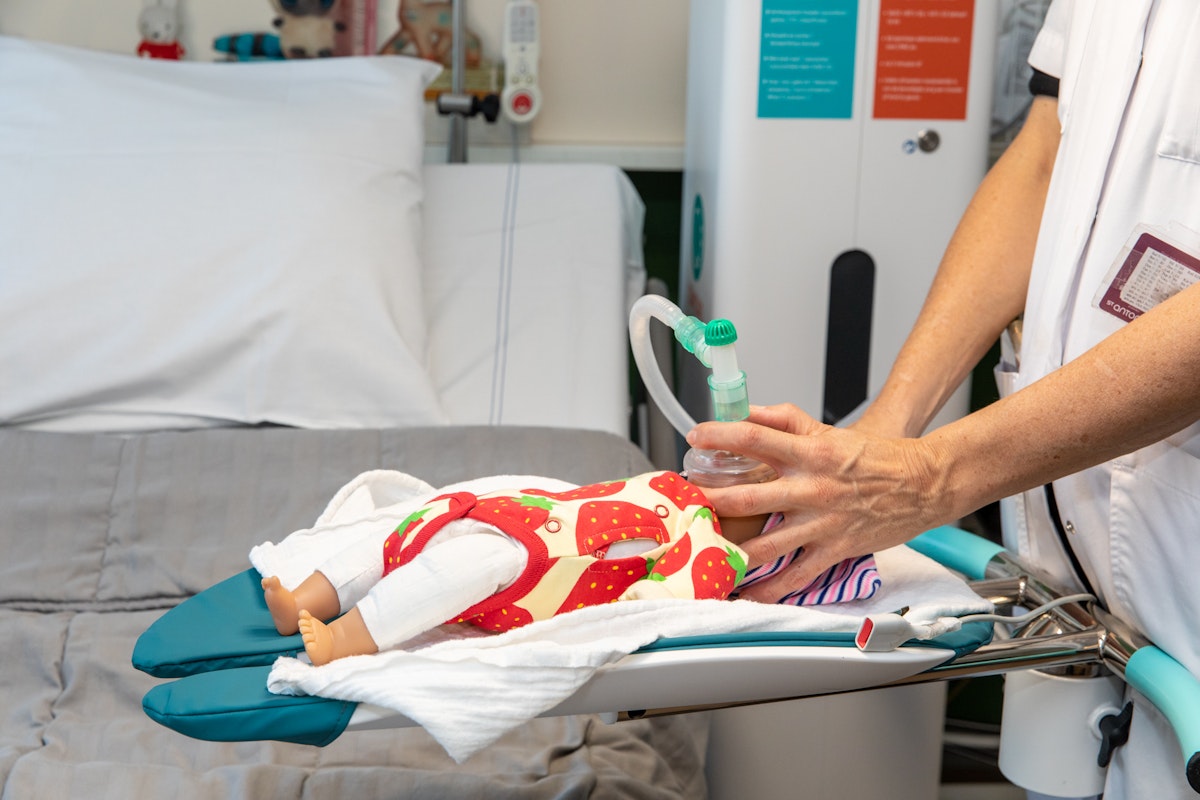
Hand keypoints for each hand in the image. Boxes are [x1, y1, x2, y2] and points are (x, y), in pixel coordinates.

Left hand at [686, 404, 947, 602]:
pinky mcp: (836, 549)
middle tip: (688, 502)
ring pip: (768, 543)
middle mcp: (812, 488)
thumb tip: (750, 412)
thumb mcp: (828, 432)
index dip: (719, 436)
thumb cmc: (876, 459)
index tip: (695, 437)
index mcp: (809, 454)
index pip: (754, 438)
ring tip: (705, 554)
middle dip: (713, 500)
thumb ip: (786, 420)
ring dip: (734, 550)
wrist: (923, 483)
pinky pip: (798, 575)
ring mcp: (823, 522)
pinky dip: (771, 589)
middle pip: (750, 495)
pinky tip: (747, 594)